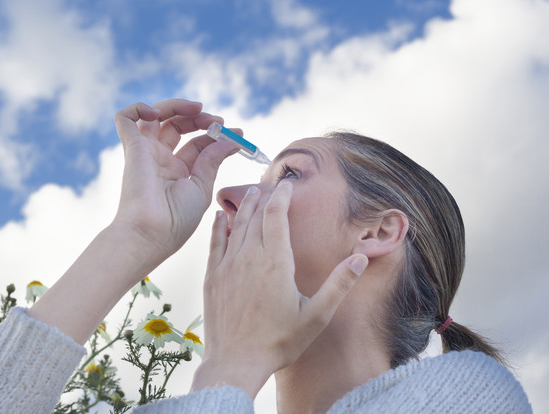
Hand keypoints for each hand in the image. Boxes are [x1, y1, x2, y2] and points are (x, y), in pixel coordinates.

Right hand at [112, 99, 236, 263]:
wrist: (151, 233)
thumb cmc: (176, 220)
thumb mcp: (202, 187)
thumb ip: (213, 160)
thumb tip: (231, 141)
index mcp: (179, 172)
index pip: (198, 143)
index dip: (218, 135)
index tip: (239, 133)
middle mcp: (161, 160)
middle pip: (178, 125)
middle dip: (200, 118)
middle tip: (217, 121)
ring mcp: (145, 152)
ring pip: (155, 115)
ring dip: (177, 105)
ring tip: (197, 109)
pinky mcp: (131, 147)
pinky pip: (125, 118)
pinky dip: (139, 107)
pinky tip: (157, 113)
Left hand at [192, 181, 368, 397]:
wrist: (236, 361)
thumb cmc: (279, 342)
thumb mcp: (316, 315)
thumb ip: (338, 285)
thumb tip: (360, 258)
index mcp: (276, 262)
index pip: (277, 215)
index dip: (281, 196)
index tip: (286, 184)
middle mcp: (249, 257)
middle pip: (255, 216)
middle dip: (263, 197)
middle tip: (269, 184)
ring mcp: (228, 266)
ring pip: (235, 225)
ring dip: (243, 207)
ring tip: (250, 193)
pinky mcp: (213, 277)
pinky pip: (215, 242)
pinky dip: (218, 226)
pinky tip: (219, 216)